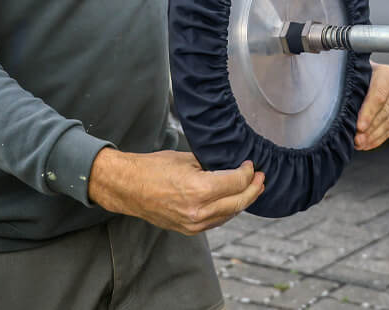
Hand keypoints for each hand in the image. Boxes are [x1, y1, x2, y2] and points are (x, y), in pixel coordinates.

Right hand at [87, 148, 263, 235]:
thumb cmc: (153, 168)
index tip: (250, 164)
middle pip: (239, 202)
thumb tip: (232, 166)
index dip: (248, 172)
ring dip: (243, 201)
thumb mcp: (187, 159)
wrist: (128, 187)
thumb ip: (213, 165)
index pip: (237, 182)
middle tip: (261, 178)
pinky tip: (232, 200)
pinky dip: (228, 210)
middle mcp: (199, 211)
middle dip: (254, 189)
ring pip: (229, 214)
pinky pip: (216, 221)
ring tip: (252, 189)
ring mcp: (193, 224)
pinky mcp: (188, 229)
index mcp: (200, 190)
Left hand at [355, 62, 388, 150]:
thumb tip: (341, 106)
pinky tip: (367, 144)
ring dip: (373, 136)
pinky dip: (378, 138)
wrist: (365, 74)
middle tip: (357, 139)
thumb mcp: (353, 75)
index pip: (379, 96)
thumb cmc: (357, 73)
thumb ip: (351, 86)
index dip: (368, 113)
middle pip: (384, 111)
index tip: (359, 126)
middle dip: (370, 128)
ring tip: (359, 144)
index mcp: (388, 74)